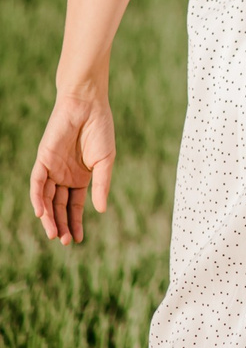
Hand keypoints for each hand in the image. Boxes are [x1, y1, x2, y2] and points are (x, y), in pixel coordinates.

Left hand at [28, 87, 114, 244]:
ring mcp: (52, 170)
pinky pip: (37, 184)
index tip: (77, 239)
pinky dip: (38, 198)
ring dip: (48, 217)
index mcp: (81, 178)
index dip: (75, 222)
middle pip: (59, 207)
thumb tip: (101, 210)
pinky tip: (41, 213)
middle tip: (63, 242)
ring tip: (53, 234)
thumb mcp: (105, 161)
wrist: (87, 106)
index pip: (75, 206)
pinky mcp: (43, 161)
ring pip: (47, 199)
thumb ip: (102, 185)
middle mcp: (64, 177)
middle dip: (60, 224)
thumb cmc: (100, 130)